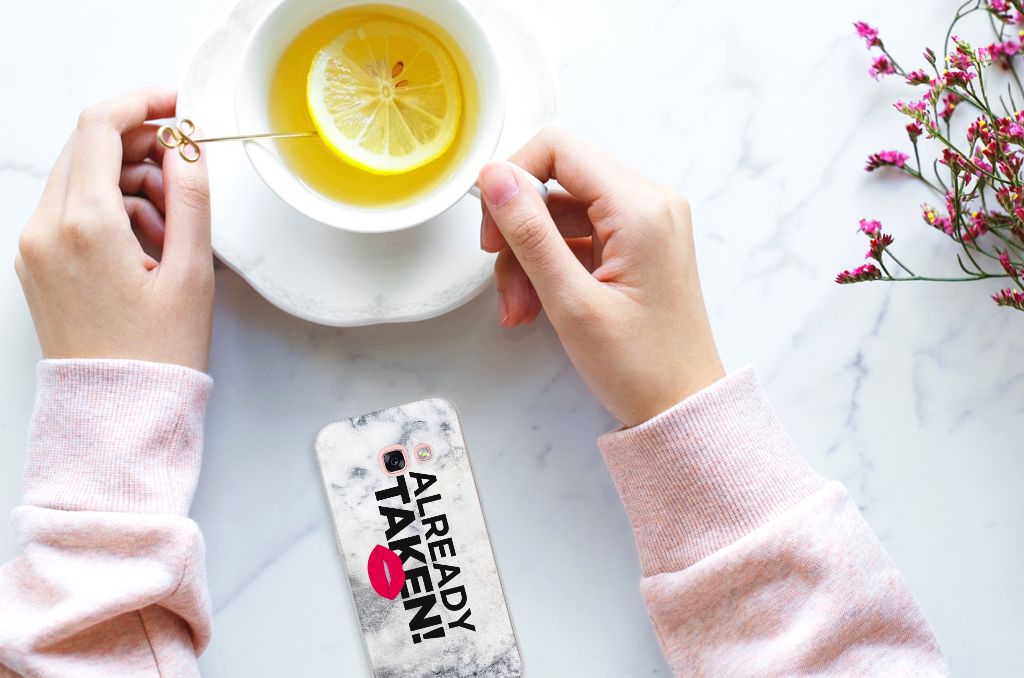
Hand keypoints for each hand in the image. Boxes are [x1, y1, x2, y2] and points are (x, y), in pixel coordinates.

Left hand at [15, 88, 213, 371]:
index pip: (101, 127)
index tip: (177, 105)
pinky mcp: (37, 263)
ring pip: (81, 178)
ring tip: (173, 228)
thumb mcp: (191, 273)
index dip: (143, 103)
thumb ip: (192, 198)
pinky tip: (147, 245)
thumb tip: (188, 147)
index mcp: (85, 225)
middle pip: (88, 148)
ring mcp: (35, 246)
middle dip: (141, 147)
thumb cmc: (157, 354)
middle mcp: (46, 229)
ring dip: (129, 182)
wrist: (117, 412)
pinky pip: (72, 210)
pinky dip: (110, 209)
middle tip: (185, 173)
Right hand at [478, 128, 723, 426]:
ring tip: (519, 309)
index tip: (492, 228)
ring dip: (529, 257)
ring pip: (561, 214)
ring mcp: (645, 224)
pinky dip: (550, 267)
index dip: (513, 179)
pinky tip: (537, 306)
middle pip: (557, 182)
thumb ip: (529, 233)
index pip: (558, 149)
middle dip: (519, 230)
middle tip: (502, 279)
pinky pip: (578, 237)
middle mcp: (649, 203)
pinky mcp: (637, 246)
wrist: (683, 408)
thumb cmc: (640, 366)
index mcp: (640, 207)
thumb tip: (494, 177)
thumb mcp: (571, 301)